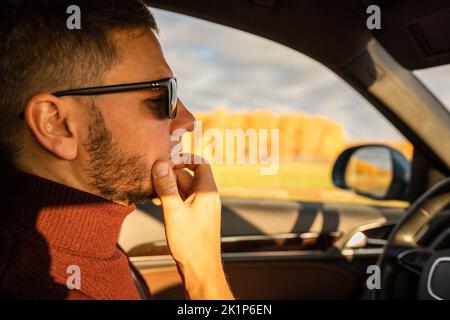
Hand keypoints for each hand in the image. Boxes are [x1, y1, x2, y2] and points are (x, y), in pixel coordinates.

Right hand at [151, 155, 232, 298]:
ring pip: (183, 189)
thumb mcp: (174, 211)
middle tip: (151, 180)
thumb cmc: (190, 242)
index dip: (184, 159)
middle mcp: (207, 197)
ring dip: (167, 189)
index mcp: (208, 191)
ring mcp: (201, 207)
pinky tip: (157, 203)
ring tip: (151, 194)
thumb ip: (167, 187)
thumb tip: (161, 164)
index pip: (201, 163)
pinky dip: (171, 199)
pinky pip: (182, 200)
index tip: (167, 160)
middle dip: (169, 176)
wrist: (200, 268)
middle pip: (188, 176)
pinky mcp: (195, 216)